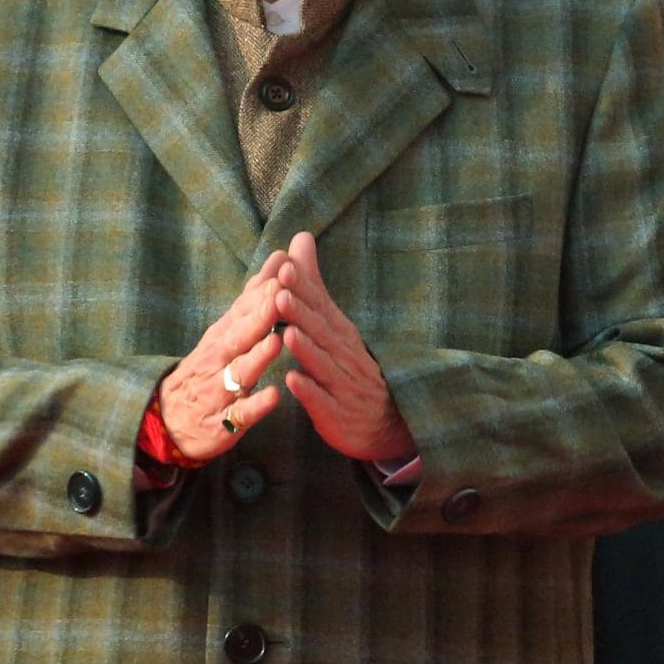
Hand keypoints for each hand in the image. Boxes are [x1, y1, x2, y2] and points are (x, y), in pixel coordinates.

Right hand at [154, 252, 289, 462]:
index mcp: (222, 336)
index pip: (242, 309)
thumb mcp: (225, 331)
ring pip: (240, 371)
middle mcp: (219, 359)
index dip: (261, 290)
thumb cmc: (209, 368)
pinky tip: (273, 396)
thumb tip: (279, 257)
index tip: (283, 269)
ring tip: (276, 341)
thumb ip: (253, 298)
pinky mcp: (224, 422)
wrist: (169, 420)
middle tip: (280, 294)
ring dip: (257, 356)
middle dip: (260, 315)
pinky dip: (256, 405)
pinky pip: (241, 413)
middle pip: (239, 335)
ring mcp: (221, 390)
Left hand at [275, 231, 415, 463]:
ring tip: (287, 332)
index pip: (319, 306)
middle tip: (280, 291)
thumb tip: (299, 239)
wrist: (383, 424)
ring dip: (305, 349)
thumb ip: (312, 286)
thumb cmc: (349, 368)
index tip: (283, 267)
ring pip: (322, 364)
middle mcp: (343, 355)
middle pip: (321, 331)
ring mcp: (342, 385)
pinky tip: (293, 380)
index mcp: (340, 333)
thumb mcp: (334, 326)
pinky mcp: (337, 414)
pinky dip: (309, 390)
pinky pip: (323, 401)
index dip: (302, 289)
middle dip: (301, 312)